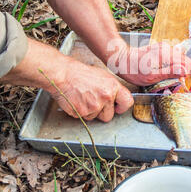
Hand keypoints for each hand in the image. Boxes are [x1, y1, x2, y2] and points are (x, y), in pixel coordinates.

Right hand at [1, 38, 133, 121]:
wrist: (63, 74)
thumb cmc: (81, 73)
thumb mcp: (103, 76)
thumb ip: (113, 89)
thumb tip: (119, 99)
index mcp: (113, 87)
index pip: (127, 102)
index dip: (122, 107)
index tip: (118, 108)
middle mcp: (105, 97)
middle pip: (109, 116)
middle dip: (102, 111)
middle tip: (93, 100)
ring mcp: (94, 106)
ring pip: (95, 117)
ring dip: (90, 112)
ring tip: (84, 98)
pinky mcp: (82, 112)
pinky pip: (84, 118)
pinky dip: (81, 112)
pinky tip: (78, 100)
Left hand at [109, 41, 190, 85]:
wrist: (121, 59)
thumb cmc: (134, 70)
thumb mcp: (151, 76)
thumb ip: (169, 72)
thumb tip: (185, 71)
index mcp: (165, 55)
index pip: (186, 63)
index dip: (185, 74)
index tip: (179, 81)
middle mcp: (166, 48)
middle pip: (184, 60)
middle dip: (181, 70)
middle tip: (171, 79)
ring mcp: (163, 47)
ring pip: (178, 58)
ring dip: (175, 67)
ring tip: (165, 75)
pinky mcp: (160, 47)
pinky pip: (172, 56)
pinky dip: (170, 63)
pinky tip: (162, 69)